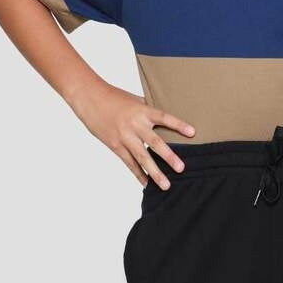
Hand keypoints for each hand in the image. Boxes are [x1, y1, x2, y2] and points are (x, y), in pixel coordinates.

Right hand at [79, 86, 194, 187]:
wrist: (90, 98)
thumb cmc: (114, 97)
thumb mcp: (134, 100)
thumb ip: (149, 110)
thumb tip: (166, 118)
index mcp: (142, 110)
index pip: (164, 117)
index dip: (178, 124)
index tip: (193, 133)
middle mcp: (134, 125)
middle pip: (154, 142)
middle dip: (168, 156)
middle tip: (181, 168)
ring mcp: (124, 137)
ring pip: (141, 157)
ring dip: (154, 173)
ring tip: (166, 185)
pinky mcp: (115, 145)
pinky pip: (129, 163)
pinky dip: (138, 174)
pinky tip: (147, 183)